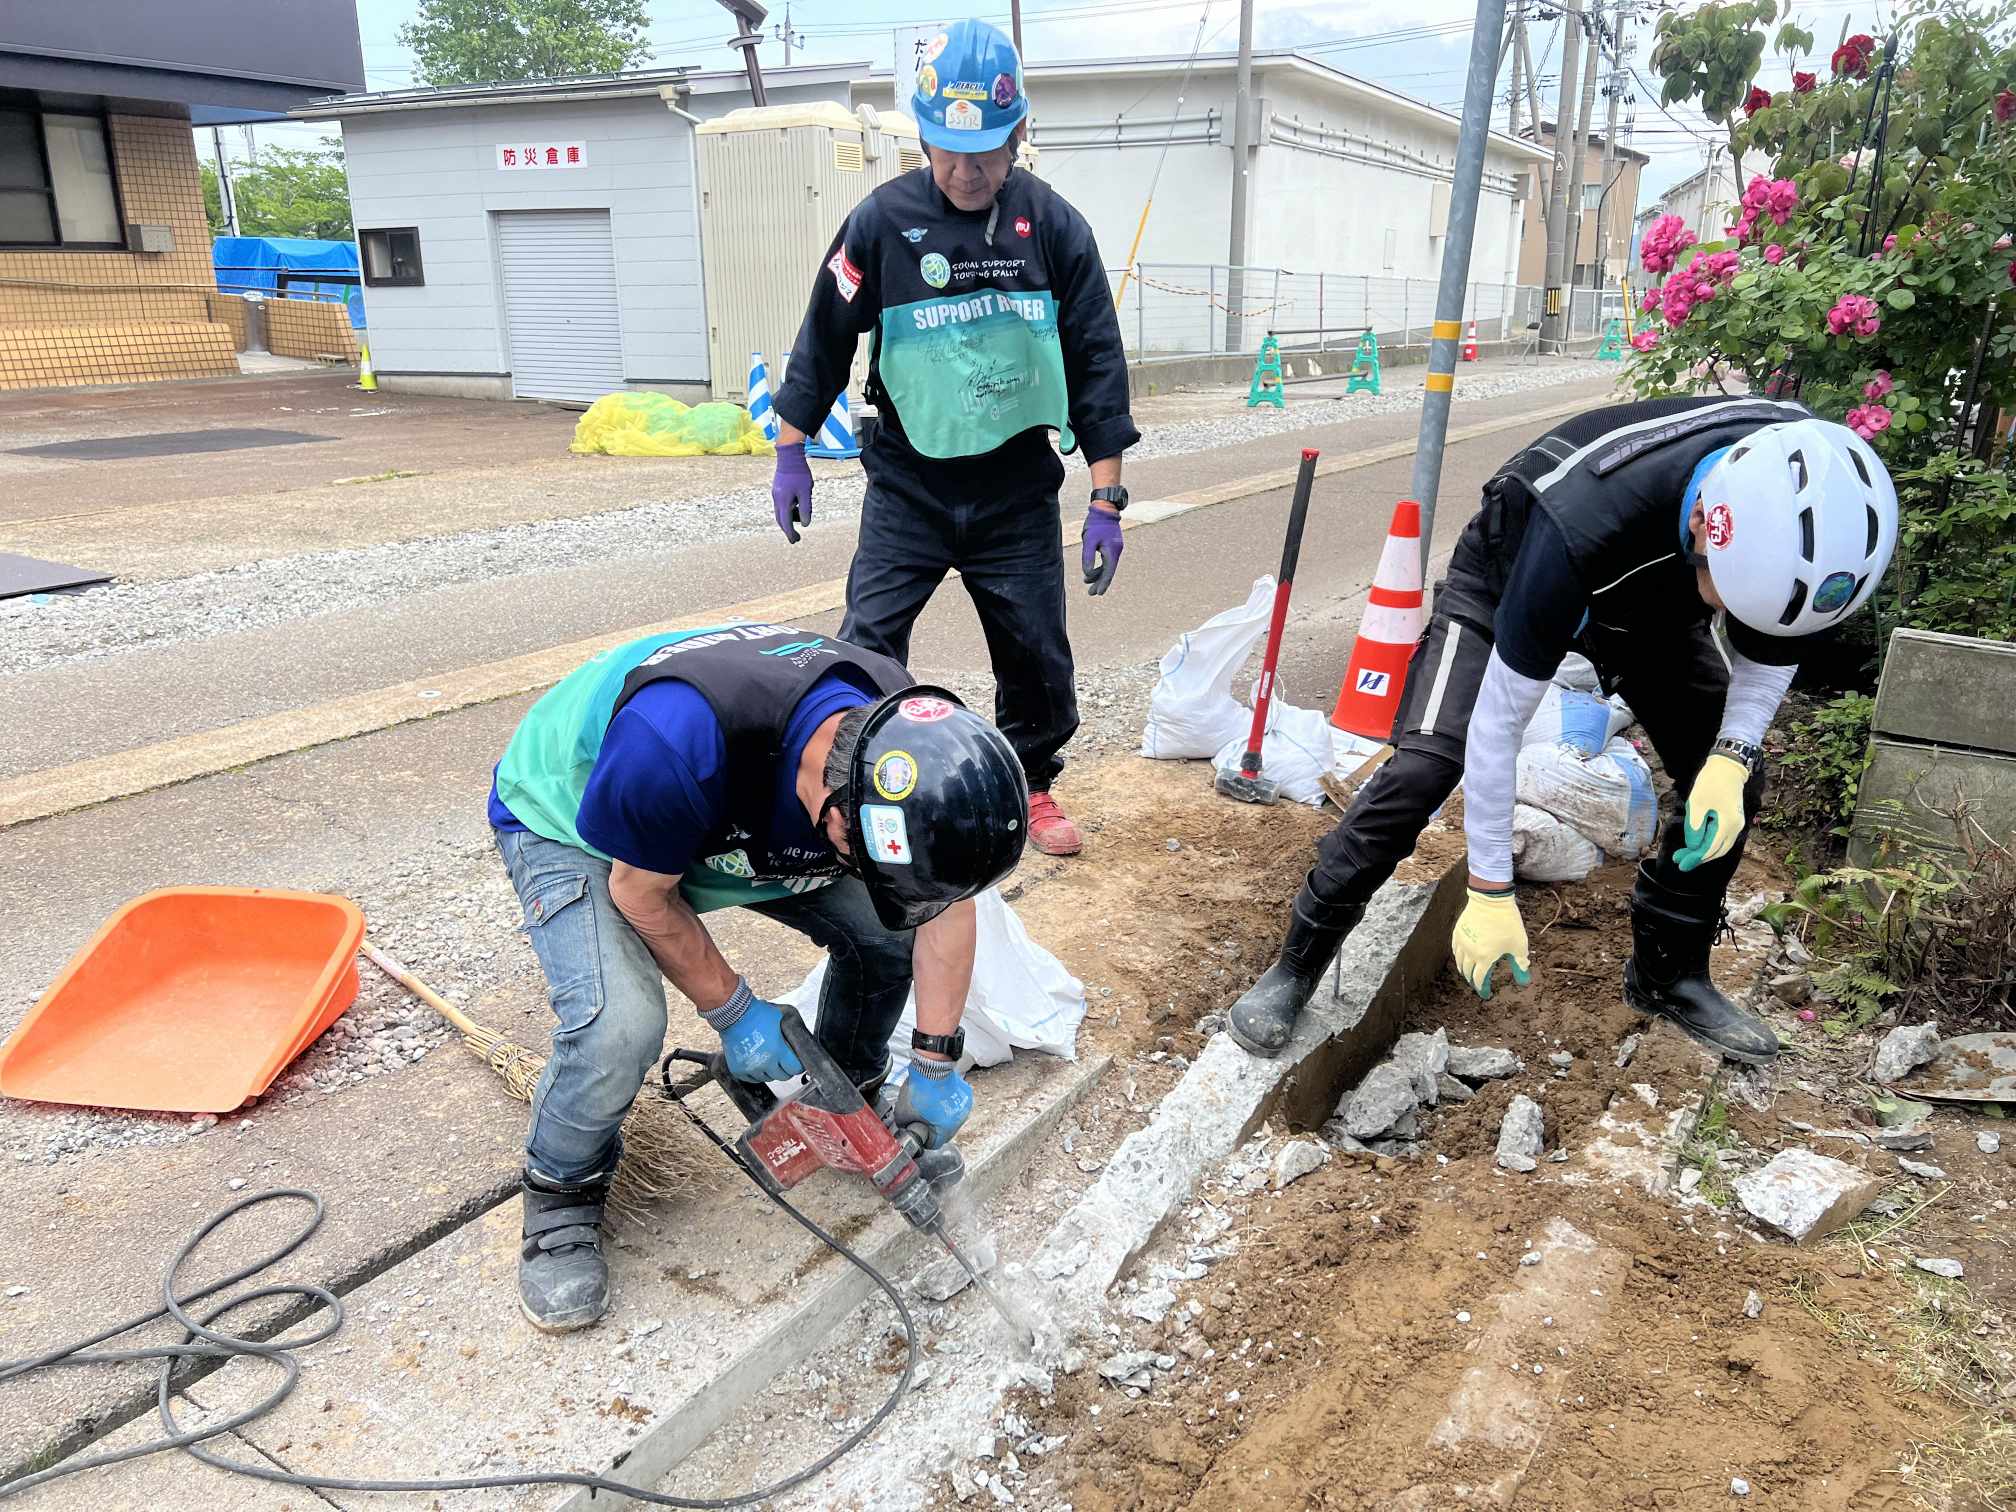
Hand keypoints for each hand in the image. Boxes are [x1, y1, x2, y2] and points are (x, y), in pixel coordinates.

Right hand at [701, 981, 803, 1083]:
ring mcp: (751, 1068)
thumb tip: (801, 1040)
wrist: (735, 1014)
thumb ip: (791, 1032)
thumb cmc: (758, 1013)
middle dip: (785, 1068)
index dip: (797, 1065)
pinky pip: (752, 1079)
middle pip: (783, 1076)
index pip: (795, 1069)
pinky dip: (755, 1073)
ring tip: (767, 1058)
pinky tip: (756, 1062)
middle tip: (782, 1059)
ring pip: (767, 1078)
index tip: (795, 1062)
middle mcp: (765, 1062)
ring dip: (770, 1071)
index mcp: (778, 1051)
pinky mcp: (739, 1070)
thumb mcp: (782, 1018)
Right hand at [772, 442, 812, 543]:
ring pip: (780, 512)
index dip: (790, 533)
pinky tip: (796, 508)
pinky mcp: (777, 489)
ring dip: (788, 519)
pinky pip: (781, 505)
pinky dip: (787, 511)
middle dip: (788, 530)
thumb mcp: (806, 492)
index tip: (795, 541)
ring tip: (799, 519)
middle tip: (795, 538)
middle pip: (780, 519)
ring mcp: (775, 494)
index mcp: (783, 501)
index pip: (786, 522)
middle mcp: (777, 499)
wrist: (789, 456)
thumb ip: (806, 508)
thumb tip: (805, 524)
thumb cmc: (799, 473)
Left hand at [892, 1055, 973, 1149]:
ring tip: (931, 1103)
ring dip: (942, 1114)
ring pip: (951, 1118)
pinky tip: (938, 1095)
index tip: (918, 1128)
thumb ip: (905, 1126)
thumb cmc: (919, 1090)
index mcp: (945, 1130)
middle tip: (923, 1115)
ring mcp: (964, 1108)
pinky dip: (948, 1103)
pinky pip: (956, 1105)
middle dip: (933, 1125)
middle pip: (944, 1131)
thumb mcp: (902, 1114)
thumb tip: (906, 1128)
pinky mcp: (966, 1096)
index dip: (923, 1137)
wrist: (931, 1067)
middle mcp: (958, 1121)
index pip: (934, 1144)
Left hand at [1081, 505, 1123, 595]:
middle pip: (1109, 571)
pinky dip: (1100, 566)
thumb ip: (1088, 557)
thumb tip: (1088, 573)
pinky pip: (1107, 560)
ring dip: (1098, 574)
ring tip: (1087, 581)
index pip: (1108, 572)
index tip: (1098, 593)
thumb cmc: (1095, 523)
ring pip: (1108, 566)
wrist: (1104, 508)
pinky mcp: (1113, 545)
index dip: (1103, 583)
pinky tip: (1092, 571)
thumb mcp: (1088, 540)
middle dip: (1100, 582)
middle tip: (1092, 593)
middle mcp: (1117, 551)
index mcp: (1112, 551)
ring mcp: (1116, 548)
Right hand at [1450, 887, 1530, 999]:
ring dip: (1464, 970)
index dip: (1482, 989)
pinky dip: (1459, 957)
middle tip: (1478, 984)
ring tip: (1469, 973)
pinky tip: (1463, 957)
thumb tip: (1524, 980)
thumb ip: (1520, 964)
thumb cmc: (1507, 922)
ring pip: (1459, 962)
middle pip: (1467, 972)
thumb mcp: (1519, 944)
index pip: (1479, 979)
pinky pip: (1455, 949)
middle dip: (1472, 981)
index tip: (1486, 994)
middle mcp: (1470, 952)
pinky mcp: (1458, 932)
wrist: (1491, 900)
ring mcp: (1462, 942)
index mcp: (1485, 957)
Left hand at [1676, 752, 1747, 870]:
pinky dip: (1709, 845)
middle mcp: (1736, 828)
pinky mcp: (1733, 821)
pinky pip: (1722, 839)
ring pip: (1720, 847)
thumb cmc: (1711, 783)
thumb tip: (1692, 847)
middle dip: (1697, 858)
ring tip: (1685, 855)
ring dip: (1703, 853)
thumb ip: (1694, 827)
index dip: (1694, 858)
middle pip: (1717, 851)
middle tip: (1679, 861)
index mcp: (1728, 824)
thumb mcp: (1697, 804)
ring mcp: (1737, 825)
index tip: (1678, 863)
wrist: (1727, 767)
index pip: (1710, 848)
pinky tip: (1697, 845)